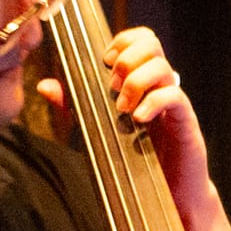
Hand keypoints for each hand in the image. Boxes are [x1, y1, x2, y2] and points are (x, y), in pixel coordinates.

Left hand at [35, 27, 210, 214]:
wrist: (167, 191)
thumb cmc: (134, 157)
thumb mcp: (97, 125)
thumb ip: (74, 104)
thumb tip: (45, 86)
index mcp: (143, 78)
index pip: (141, 39)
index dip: (122, 40)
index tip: (106, 61)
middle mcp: (160, 83)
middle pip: (152, 43)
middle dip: (126, 59)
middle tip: (112, 87)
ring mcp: (174, 100)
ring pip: (162, 66)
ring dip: (136, 83)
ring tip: (122, 109)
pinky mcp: (185, 119)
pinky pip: (174, 95)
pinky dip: (153, 103)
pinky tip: (138, 120)